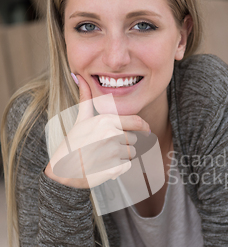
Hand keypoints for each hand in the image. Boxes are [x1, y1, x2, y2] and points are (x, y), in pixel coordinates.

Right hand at [44, 74, 149, 188]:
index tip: (146, 130)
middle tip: (106, 148)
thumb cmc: (73, 144)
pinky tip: (104, 166)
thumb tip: (80, 77)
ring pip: (131, 154)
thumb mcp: (80, 119)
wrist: (62, 169)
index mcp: (106, 121)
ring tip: (104, 157)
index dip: (144, 127)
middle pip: (133, 140)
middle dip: (124, 145)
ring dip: (121, 157)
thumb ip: (86, 99)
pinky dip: (118, 168)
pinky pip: (127, 167)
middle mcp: (111, 134)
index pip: (137, 122)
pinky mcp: (114, 168)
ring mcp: (113, 152)